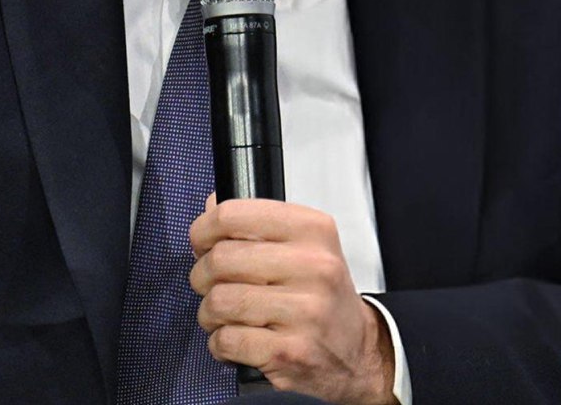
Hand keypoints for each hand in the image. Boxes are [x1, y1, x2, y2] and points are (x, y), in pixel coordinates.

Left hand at [189, 194, 396, 403]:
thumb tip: (211, 208)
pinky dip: (219, 342)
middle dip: (202, 274)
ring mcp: (304, 312)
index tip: (200, 241)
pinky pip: (227, 339)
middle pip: (221, 258)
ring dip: (208, 311)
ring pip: (220, 301)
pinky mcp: (290, 352)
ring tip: (220, 314)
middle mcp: (313, 266)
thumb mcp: (303, 244)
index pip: (233, 214)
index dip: (204, 229)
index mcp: (312, 229)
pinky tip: (233, 339)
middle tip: (208, 282)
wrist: (359, 352)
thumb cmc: (322, 294)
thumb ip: (257, 223)